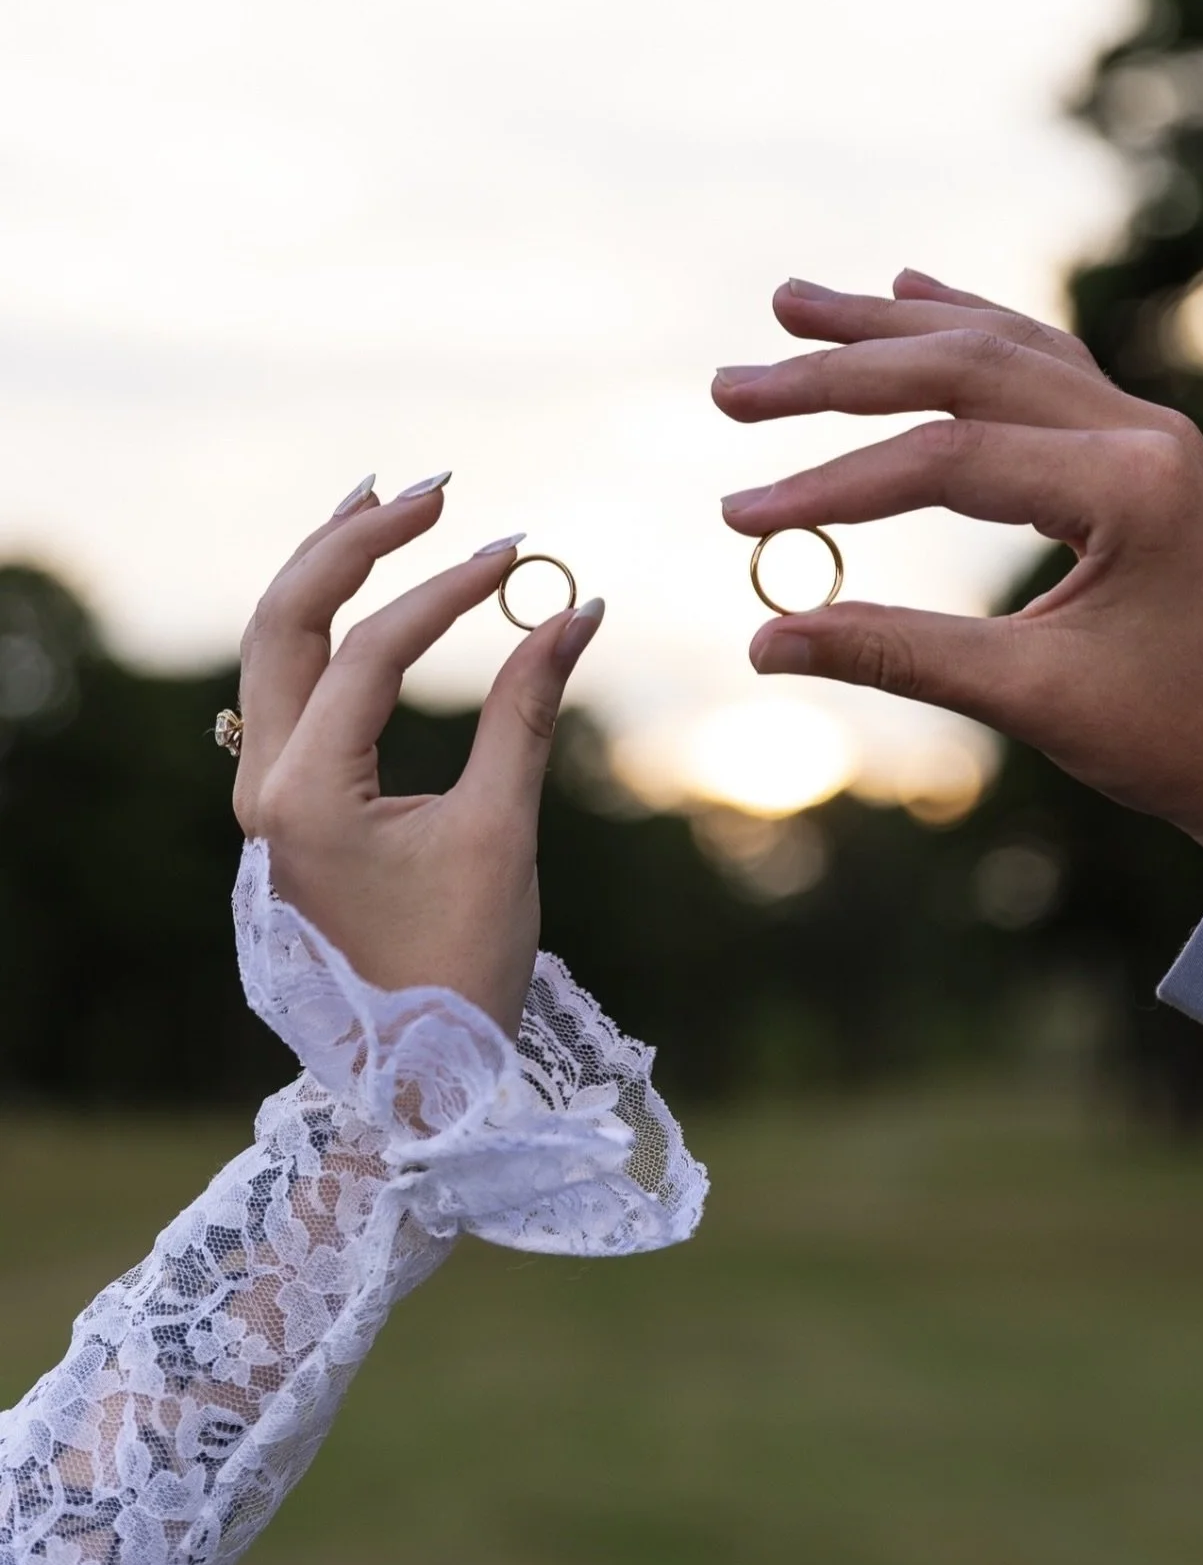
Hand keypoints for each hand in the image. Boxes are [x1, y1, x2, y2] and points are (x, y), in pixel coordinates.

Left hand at [232, 478, 603, 1033]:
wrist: (413, 1072)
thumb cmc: (460, 966)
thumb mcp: (501, 833)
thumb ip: (528, 712)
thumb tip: (576, 609)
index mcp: (304, 795)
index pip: (373, 653)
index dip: (452, 592)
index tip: (525, 555)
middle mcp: (264, 784)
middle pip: (283, 620)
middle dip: (355, 545)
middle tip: (433, 492)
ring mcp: (265, 793)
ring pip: (273, 645)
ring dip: (327, 570)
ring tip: (383, 503)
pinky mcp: (288, 801)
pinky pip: (289, 684)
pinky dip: (325, 625)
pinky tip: (363, 586)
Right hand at [713, 270, 1202, 867]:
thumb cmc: (1172, 736)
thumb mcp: (1028, 698)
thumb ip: (895, 652)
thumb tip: (764, 641)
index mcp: (1131, 485)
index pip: (949, 458)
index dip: (834, 483)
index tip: (740, 516)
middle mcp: (1144, 432)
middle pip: (966, 368)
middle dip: (840, 372)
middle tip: (732, 386)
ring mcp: (1146, 428)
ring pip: (1001, 347)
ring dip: (892, 328)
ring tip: (793, 305)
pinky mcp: (1138, 445)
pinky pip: (1042, 361)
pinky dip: (967, 328)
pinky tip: (912, 292)